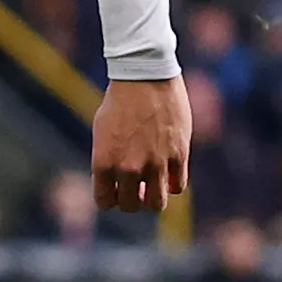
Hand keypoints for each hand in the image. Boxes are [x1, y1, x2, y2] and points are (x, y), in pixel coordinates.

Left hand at [91, 75, 193, 213]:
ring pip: (157, 203)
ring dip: (153, 197)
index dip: (110, 197)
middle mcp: (128, 167)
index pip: (105, 202)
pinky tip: (169, 171)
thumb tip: (118, 183)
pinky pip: (177, 186)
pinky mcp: (178, 155)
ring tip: (153, 183)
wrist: (144, 75)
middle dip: (132, 199)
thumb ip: (108, 160)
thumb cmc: (120, 100)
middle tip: (136, 186)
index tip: (116, 189)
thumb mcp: (102, 132)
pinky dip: (172, 183)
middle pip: (131, 206)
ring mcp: (155, 163)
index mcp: (104, 162)